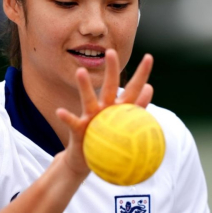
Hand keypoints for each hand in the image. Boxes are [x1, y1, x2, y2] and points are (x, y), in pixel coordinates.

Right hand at [56, 49, 153, 176]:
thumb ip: (137, 111)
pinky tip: (60, 111)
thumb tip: (150, 88)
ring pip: (88, 99)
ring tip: (80, 72)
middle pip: (110, 86)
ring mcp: (90, 117)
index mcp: (119, 109)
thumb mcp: (125, 129)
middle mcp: (104, 108)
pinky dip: (67, 117)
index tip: (149, 57)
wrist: (86, 160)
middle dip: (111, 69)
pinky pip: (72, 122)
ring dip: (84, 86)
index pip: (133, 89)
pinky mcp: (78, 129)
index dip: (141, 75)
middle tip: (111, 52)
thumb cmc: (109, 145)